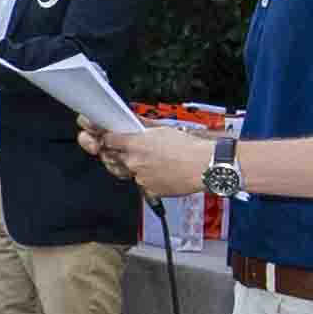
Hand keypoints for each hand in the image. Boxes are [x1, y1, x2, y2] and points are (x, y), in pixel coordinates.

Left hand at [90, 125, 216, 196]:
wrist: (204, 166)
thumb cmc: (189, 147)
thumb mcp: (164, 129)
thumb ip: (143, 127)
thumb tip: (133, 123)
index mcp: (135, 143)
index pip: (108, 140)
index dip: (110, 139)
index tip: (112, 139)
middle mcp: (134, 161)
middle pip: (115, 158)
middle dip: (121, 154)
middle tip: (136, 151)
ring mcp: (139, 177)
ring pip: (129, 172)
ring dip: (136, 167)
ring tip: (155, 162)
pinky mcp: (148, 190)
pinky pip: (142, 184)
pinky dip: (148, 179)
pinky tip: (161, 172)